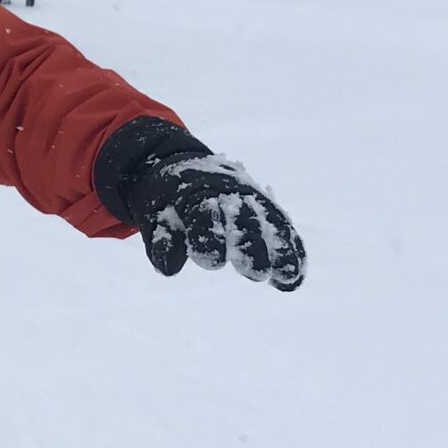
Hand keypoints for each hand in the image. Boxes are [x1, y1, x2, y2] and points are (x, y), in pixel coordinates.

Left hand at [124, 146, 305, 291]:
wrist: (186, 168)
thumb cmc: (166, 200)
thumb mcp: (154, 214)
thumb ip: (163, 240)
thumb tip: (169, 268)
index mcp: (196, 192)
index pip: (204, 215)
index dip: (209, 237)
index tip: (213, 260)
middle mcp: (230, 192)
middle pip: (244, 219)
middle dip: (251, 245)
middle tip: (255, 273)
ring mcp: (253, 199)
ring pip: (269, 223)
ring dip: (279, 249)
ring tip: (286, 276)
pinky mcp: (267, 209)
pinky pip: (282, 229)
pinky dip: (290, 251)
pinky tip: (293, 279)